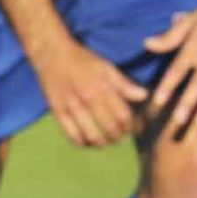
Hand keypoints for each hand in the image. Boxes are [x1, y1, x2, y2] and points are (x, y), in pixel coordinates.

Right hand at [32, 36, 146, 149]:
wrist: (52, 54)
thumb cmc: (82, 59)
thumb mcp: (106, 67)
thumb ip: (124, 84)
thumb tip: (144, 96)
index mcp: (101, 88)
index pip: (123, 115)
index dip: (131, 125)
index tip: (133, 127)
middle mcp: (86, 100)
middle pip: (109, 128)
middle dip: (119, 136)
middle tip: (121, 136)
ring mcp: (70, 108)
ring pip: (91, 136)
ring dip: (103, 143)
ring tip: (107, 142)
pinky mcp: (57, 113)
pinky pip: (71, 136)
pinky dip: (82, 143)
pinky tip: (88, 142)